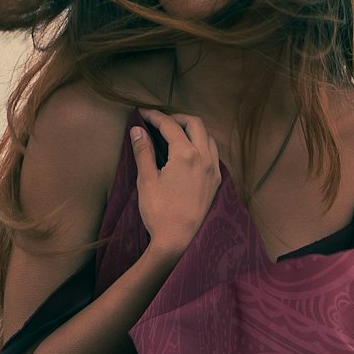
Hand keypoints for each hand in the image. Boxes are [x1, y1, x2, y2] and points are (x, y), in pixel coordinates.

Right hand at [130, 110, 221, 256]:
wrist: (177, 240)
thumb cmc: (159, 212)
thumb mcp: (146, 180)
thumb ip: (143, 151)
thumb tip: (138, 130)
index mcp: (186, 154)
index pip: (170, 125)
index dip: (155, 116)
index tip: (142, 113)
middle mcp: (204, 158)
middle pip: (195, 123)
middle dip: (177, 118)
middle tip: (160, 121)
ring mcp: (213, 170)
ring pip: (208, 137)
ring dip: (192, 130)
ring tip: (175, 134)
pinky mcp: (216, 182)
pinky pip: (213, 153)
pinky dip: (202, 144)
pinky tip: (189, 152)